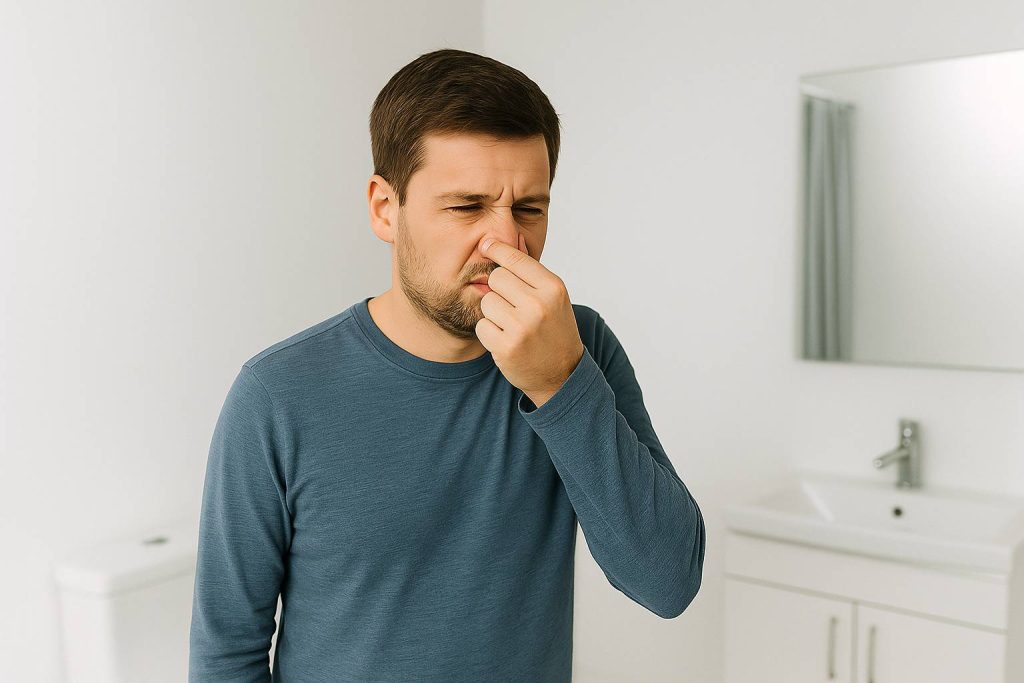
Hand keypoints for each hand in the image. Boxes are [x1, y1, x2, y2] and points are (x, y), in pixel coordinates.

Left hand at [475, 233, 585, 408]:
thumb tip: (506, 238)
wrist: (562, 373)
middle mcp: (538, 305)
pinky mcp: (506, 347)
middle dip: (500, 290)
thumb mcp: (552, 296)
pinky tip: (506, 339)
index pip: (515, 259)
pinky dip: (489, 333)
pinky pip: (482, 325)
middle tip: (514, 306)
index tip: (486, 244)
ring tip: (512, 325)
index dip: (497, 249)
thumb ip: (530, 270)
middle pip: (496, 278)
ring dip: (494, 313)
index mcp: (552, 288)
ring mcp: (522, 327)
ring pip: (487, 301)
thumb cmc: (554, 328)